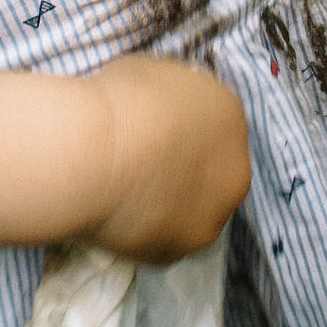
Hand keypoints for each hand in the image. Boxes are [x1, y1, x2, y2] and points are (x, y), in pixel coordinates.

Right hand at [79, 56, 251, 264]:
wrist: (92, 154)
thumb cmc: (117, 102)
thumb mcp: (150, 72)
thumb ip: (167, 95)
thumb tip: (158, 107)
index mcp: (230, 116)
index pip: (213, 125)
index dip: (180, 131)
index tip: (150, 134)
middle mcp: (235, 171)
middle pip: (212, 174)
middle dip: (182, 173)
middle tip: (140, 170)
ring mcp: (210, 218)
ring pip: (190, 213)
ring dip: (166, 207)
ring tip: (122, 197)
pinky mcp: (177, 253)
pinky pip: (160, 241)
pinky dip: (140, 233)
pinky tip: (112, 217)